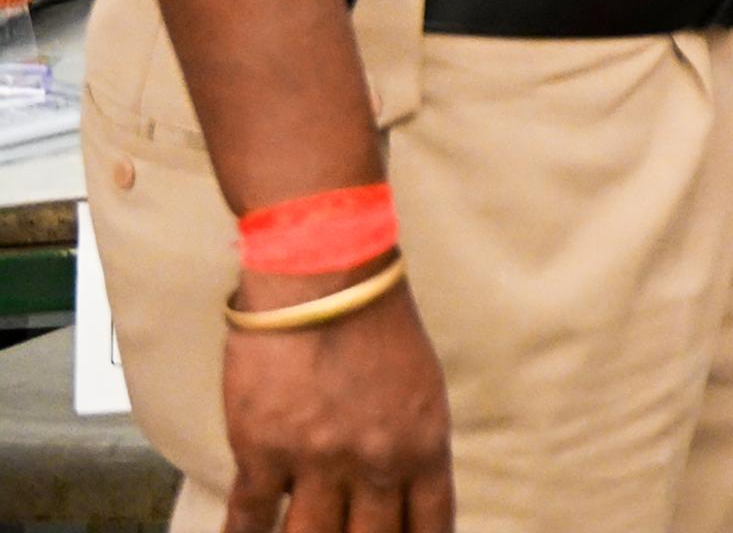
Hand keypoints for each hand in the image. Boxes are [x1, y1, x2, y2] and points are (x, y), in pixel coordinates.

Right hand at [221, 266, 451, 532]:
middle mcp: (376, 463)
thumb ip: (411, 443)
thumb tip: (400, 488)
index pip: (430, 525)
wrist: (325, 276)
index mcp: (423, 444)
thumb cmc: (376, 320)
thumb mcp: (419, 387)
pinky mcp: (263, 452)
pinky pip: (250, 517)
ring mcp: (318, 462)